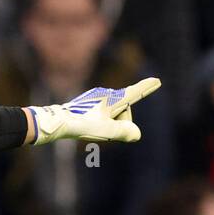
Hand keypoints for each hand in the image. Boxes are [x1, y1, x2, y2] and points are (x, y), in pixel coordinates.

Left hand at [27, 77, 160, 144]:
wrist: (56, 122)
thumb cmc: (81, 125)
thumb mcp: (105, 130)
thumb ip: (123, 131)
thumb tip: (136, 134)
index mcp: (113, 99)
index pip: (134, 93)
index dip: (146, 88)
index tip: (157, 81)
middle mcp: (106, 95)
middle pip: (124, 109)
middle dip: (120, 122)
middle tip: (104, 130)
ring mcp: (96, 97)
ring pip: (113, 113)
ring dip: (109, 123)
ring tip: (92, 128)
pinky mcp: (88, 102)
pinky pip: (102, 113)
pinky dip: (100, 122)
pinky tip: (87, 125)